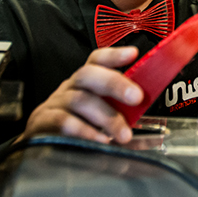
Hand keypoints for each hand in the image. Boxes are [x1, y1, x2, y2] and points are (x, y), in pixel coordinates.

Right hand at [17, 46, 142, 144]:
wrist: (42, 143)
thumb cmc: (78, 127)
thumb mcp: (102, 117)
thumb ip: (124, 117)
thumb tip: (155, 127)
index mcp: (86, 82)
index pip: (97, 60)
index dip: (114, 55)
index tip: (133, 53)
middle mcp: (70, 87)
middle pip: (88, 74)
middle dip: (115, 83)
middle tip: (136, 97)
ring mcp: (56, 103)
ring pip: (80, 100)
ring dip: (106, 116)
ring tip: (123, 134)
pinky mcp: (43, 122)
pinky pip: (64, 121)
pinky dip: (85, 130)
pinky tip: (100, 140)